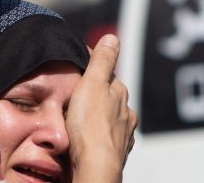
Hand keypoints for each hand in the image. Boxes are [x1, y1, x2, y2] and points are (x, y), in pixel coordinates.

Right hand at [66, 34, 138, 182]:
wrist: (95, 165)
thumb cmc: (90, 126)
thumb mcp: (92, 83)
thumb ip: (102, 61)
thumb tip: (113, 37)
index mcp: (119, 93)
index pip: (107, 75)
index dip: (92, 72)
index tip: (78, 72)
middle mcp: (126, 113)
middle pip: (110, 98)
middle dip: (97, 97)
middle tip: (76, 98)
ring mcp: (123, 134)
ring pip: (110, 120)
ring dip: (99, 118)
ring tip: (81, 120)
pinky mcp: (117, 153)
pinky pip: (107, 139)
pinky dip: (99, 137)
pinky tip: (89, 139)